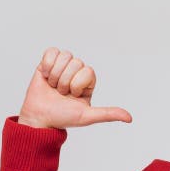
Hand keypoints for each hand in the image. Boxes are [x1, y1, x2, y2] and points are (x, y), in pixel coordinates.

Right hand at [17, 47, 132, 128]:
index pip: (88, 70)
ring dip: (55, 74)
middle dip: (65, 81)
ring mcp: (62, 67)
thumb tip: (130, 118)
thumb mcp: (87, 116)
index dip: (77, 83)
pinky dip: (47, 64)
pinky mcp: (47, 63)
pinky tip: (45, 76)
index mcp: (88, 82)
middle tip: (60, 93)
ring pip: (64, 56)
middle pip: (75, 62)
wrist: (39, 117)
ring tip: (53, 86)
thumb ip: (108, 114)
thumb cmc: (63, 117)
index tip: (72, 96)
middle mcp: (76, 72)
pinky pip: (51, 52)